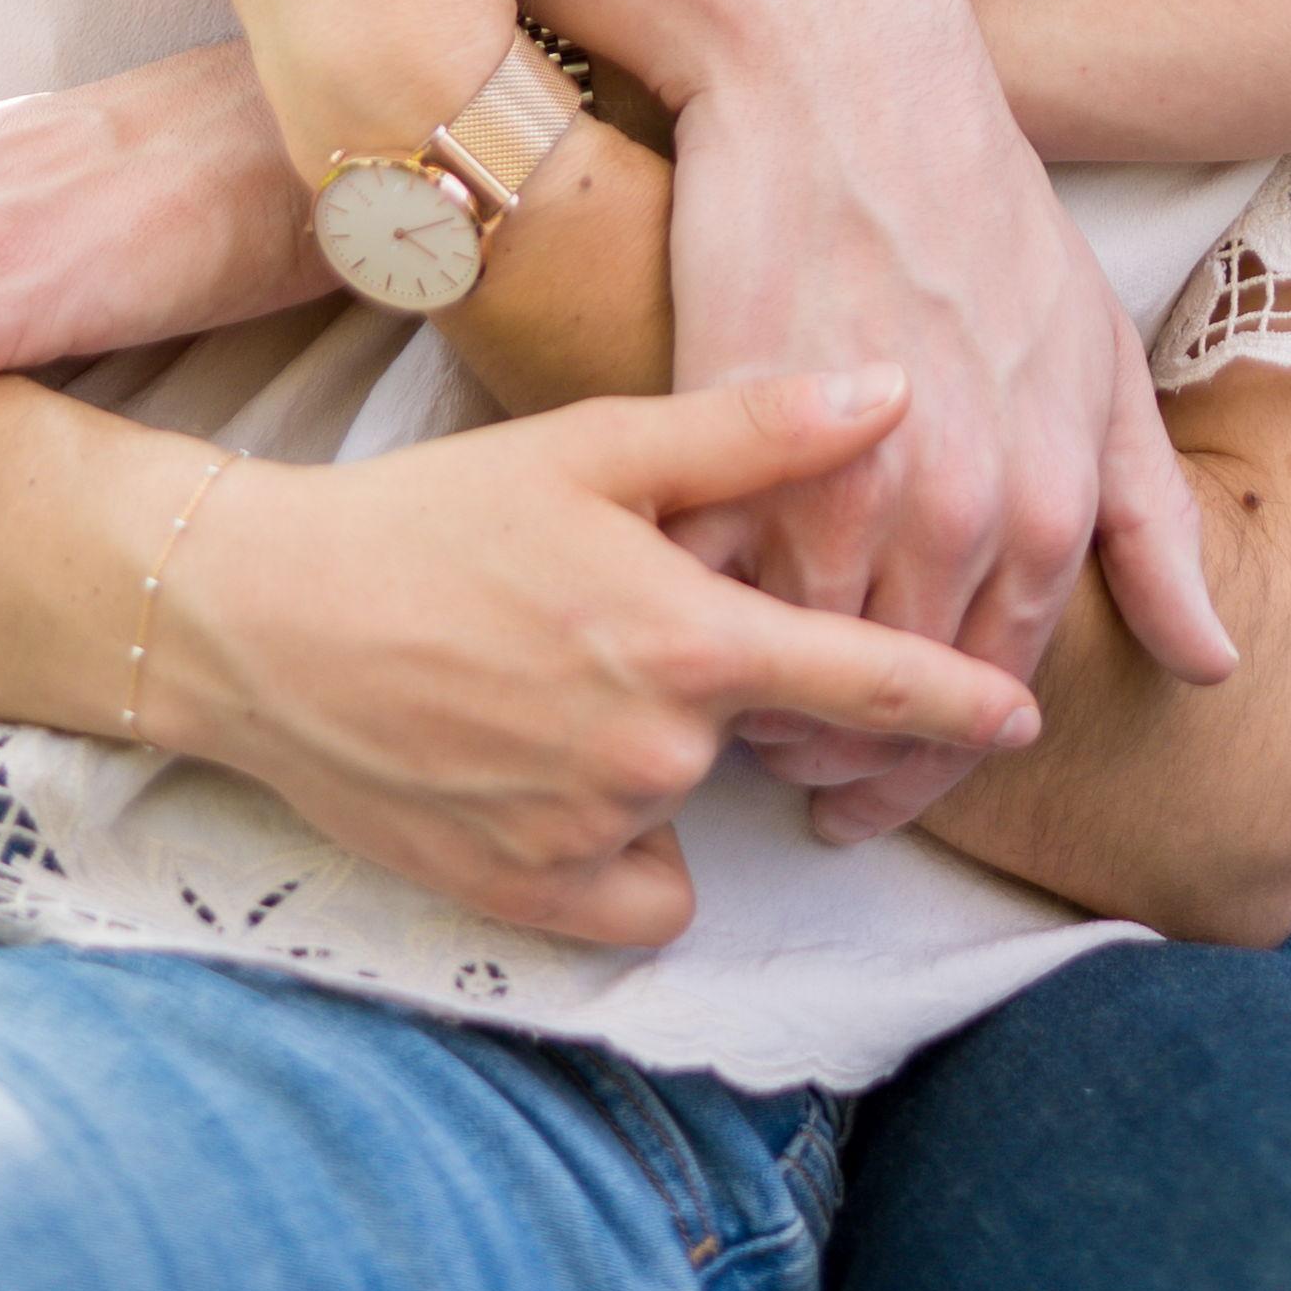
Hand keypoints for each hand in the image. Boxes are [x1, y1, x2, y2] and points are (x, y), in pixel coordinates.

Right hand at [159, 362, 1044, 945]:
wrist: (267, 619)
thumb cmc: (436, 512)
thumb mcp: (594, 446)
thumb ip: (753, 432)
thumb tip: (895, 389)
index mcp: (684, 637)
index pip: (864, 683)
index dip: (954, 702)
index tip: (1024, 716)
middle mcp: (652, 753)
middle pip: (758, 735)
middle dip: (723, 683)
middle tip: (614, 617)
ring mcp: (586, 837)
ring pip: (690, 808)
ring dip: (658, 758)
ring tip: (552, 677)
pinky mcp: (524, 901)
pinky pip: (636, 896)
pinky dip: (615, 850)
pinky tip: (545, 768)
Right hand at [633, 0, 1237, 832]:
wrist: (851, 79)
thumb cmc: (982, 209)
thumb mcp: (1102, 355)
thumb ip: (1151, 521)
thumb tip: (1214, 662)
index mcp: (1049, 498)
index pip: (992, 694)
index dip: (934, 761)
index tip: (884, 792)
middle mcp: (959, 507)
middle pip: (893, 698)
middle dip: (849, 759)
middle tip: (809, 785)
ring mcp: (844, 477)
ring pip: (802, 658)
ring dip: (772, 709)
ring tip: (746, 723)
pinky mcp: (735, 439)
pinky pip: (715, 583)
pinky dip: (706, 622)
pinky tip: (696, 630)